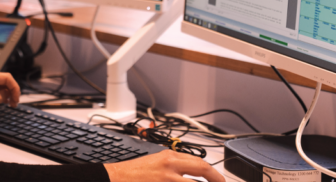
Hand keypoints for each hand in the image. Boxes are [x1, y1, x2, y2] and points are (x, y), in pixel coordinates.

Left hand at [0, 72, 20, 130]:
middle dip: (12, 90)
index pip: (5, 77)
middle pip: (4, 80)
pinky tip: (5, 102)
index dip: (14, 86)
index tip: (17, 96)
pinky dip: (3, 96)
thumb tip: (8, 93)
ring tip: (12, 103)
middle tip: (15, 101)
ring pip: (1, 86)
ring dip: (8, 93)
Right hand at [104, 149, 224, 181]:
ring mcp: (166, 181)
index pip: (201, 164)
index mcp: (170, 157)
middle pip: (203, 171)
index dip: (216, 175)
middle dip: (217, 180)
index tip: (220, 181)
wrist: (115, 178)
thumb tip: (194, 172)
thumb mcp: (156, 160)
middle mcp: (170, 167)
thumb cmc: (134, 172)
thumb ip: (176, 164)